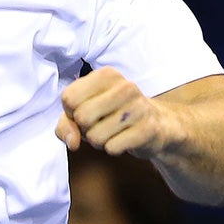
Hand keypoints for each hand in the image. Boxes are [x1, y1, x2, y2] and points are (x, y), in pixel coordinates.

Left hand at [55, 66, 177, 155]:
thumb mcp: (85, 112)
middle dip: (85, 129)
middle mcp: (125, 87)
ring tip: (112, 132)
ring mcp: (138, 108)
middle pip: (81, 117)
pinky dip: (112, 149)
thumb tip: (72, 142)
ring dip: (99, 142)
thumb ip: (66, 125)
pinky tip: (123, 139)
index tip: (85, 111)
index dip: (71, 112)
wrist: (157, 125)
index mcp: (107, 75)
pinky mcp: (147, 129)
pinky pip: (112, 148)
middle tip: (99, 125)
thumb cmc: (113, 116)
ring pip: (95, 136)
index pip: (69, 97)